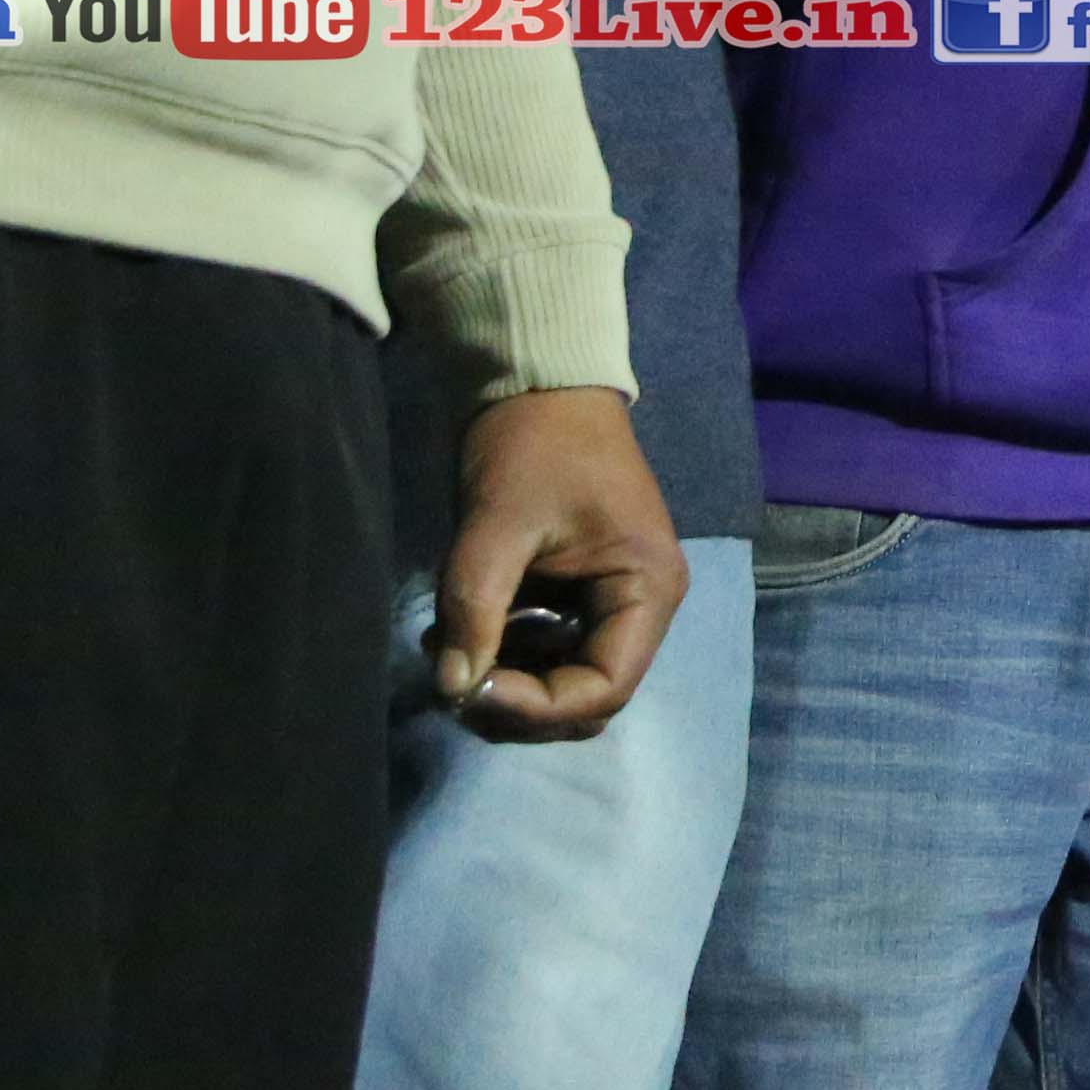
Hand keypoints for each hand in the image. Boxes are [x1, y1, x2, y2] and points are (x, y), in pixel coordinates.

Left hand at [437, 386, 685, 741]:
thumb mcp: (498, 525)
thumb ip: (475, 609)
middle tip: (450, 677)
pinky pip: (547, 648)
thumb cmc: (532, 444)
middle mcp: (642, 606)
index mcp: (647, 588)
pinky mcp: (581, 593)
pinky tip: (456, 628)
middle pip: (587, 697)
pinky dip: (503, 651)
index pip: (605, 689)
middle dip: (518, 700)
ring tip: (442, 643)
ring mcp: (613, 601)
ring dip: (504, 677)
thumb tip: (451, 688)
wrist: (538, 383)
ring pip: (563, 679)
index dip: (538, 707)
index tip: (470, 687)